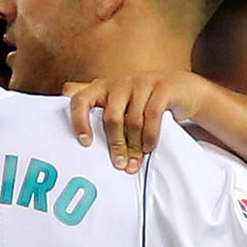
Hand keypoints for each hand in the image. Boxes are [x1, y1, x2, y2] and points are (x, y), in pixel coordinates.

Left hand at [64, 72, 210, 171]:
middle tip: (119, 165)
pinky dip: (150, 136)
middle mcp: (120, 82)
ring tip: (135, 162)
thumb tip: (64, 92)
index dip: (79, 121)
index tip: (84, 143)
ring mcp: (142, 82)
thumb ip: (94, 99)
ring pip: (132, 121)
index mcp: (102, 86)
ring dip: (134, 146)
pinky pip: (152, 116)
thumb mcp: (117, 100)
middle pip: (110, 118)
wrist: (181, 89)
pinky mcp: (162, 87)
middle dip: (115, 145)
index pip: (80, 100)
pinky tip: (149, 147)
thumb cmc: (142, 100)